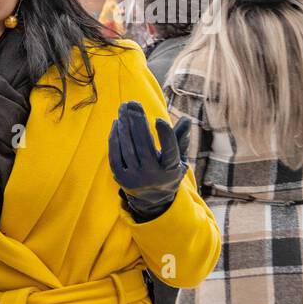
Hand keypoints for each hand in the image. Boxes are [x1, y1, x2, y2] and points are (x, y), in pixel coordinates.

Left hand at [108, 101, 188, 220]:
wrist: (152, 199)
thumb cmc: (167, 172)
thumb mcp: (179, 159)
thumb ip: (180, 139)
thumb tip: (187, 119)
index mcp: (171, 170)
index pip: (170, 152)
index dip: (165, 136)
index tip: (159, 119)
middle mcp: (153, 175)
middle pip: (144, 146)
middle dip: (138, 123)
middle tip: (133, 104)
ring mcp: (135, 178)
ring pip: (128, 149)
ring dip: (125, 127)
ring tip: (124, 109)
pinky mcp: (121, 178)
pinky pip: (116, 155)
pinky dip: (115, 139)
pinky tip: (117, 123)